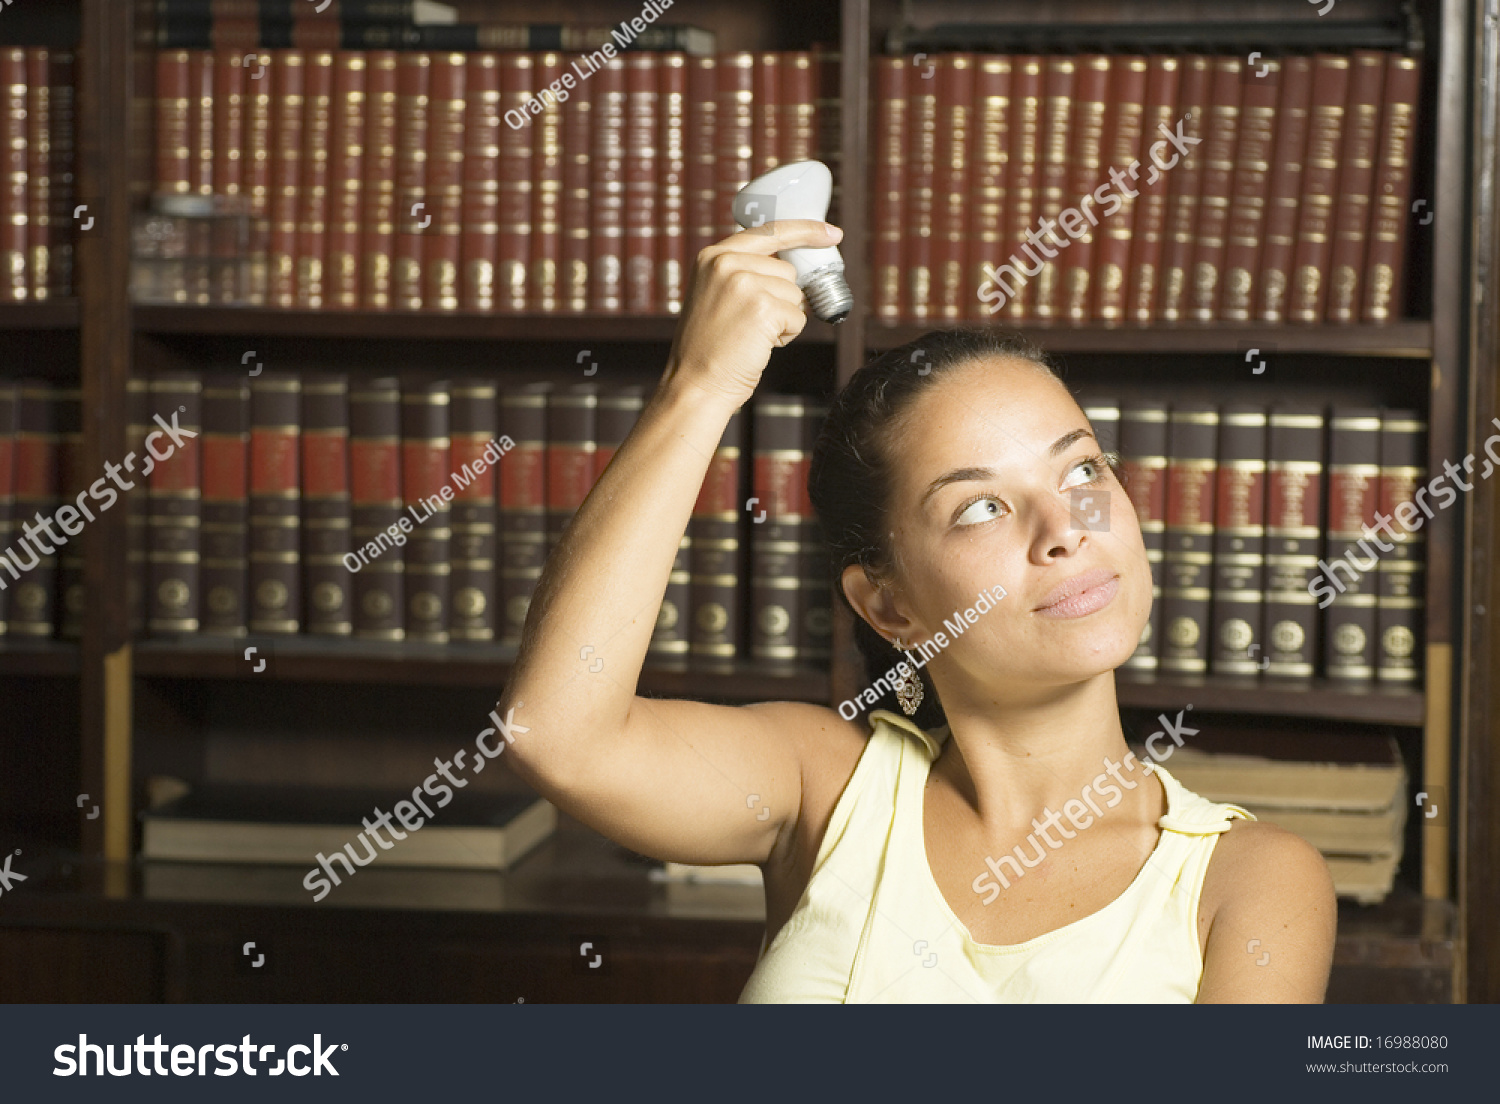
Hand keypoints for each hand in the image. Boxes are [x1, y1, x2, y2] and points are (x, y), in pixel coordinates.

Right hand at [664, 220, 843, 409]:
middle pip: (787, 271)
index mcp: (713, 257)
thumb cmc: (708, 350)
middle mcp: (726, 263)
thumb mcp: (714, 296)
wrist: (696, 385)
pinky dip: (787, 334)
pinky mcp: (763, 308)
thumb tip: (791, 272)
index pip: (769, 231)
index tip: (832, 233)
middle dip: (781, 299)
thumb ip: (742, 274)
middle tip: (750, 324)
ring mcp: (745, 283)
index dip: (805, 231)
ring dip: (784, 318)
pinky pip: (798, 317)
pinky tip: (760, 344)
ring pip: (795, 294)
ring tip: (751, 335)